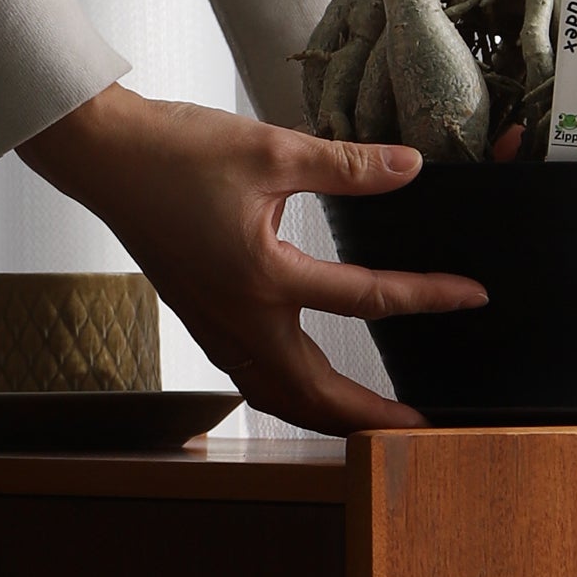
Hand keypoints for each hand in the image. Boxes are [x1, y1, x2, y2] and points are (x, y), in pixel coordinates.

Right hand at [15, 82, 484, 436]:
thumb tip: (410, 169)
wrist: (105, 157)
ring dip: (327, 416)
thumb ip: (347, 167)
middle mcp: (239, 316)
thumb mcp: (273, 150)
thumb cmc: (178, 151)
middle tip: (420, 425)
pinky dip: (287, 395)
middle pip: (316, 391)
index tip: (471, 297)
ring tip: (369, 426)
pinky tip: (304, 386)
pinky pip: (251, 378)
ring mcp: (215, 325)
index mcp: (263, 276)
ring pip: (279, 395)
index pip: (365, 299)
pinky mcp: (200, 318)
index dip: (426, 297)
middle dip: (371, 416)